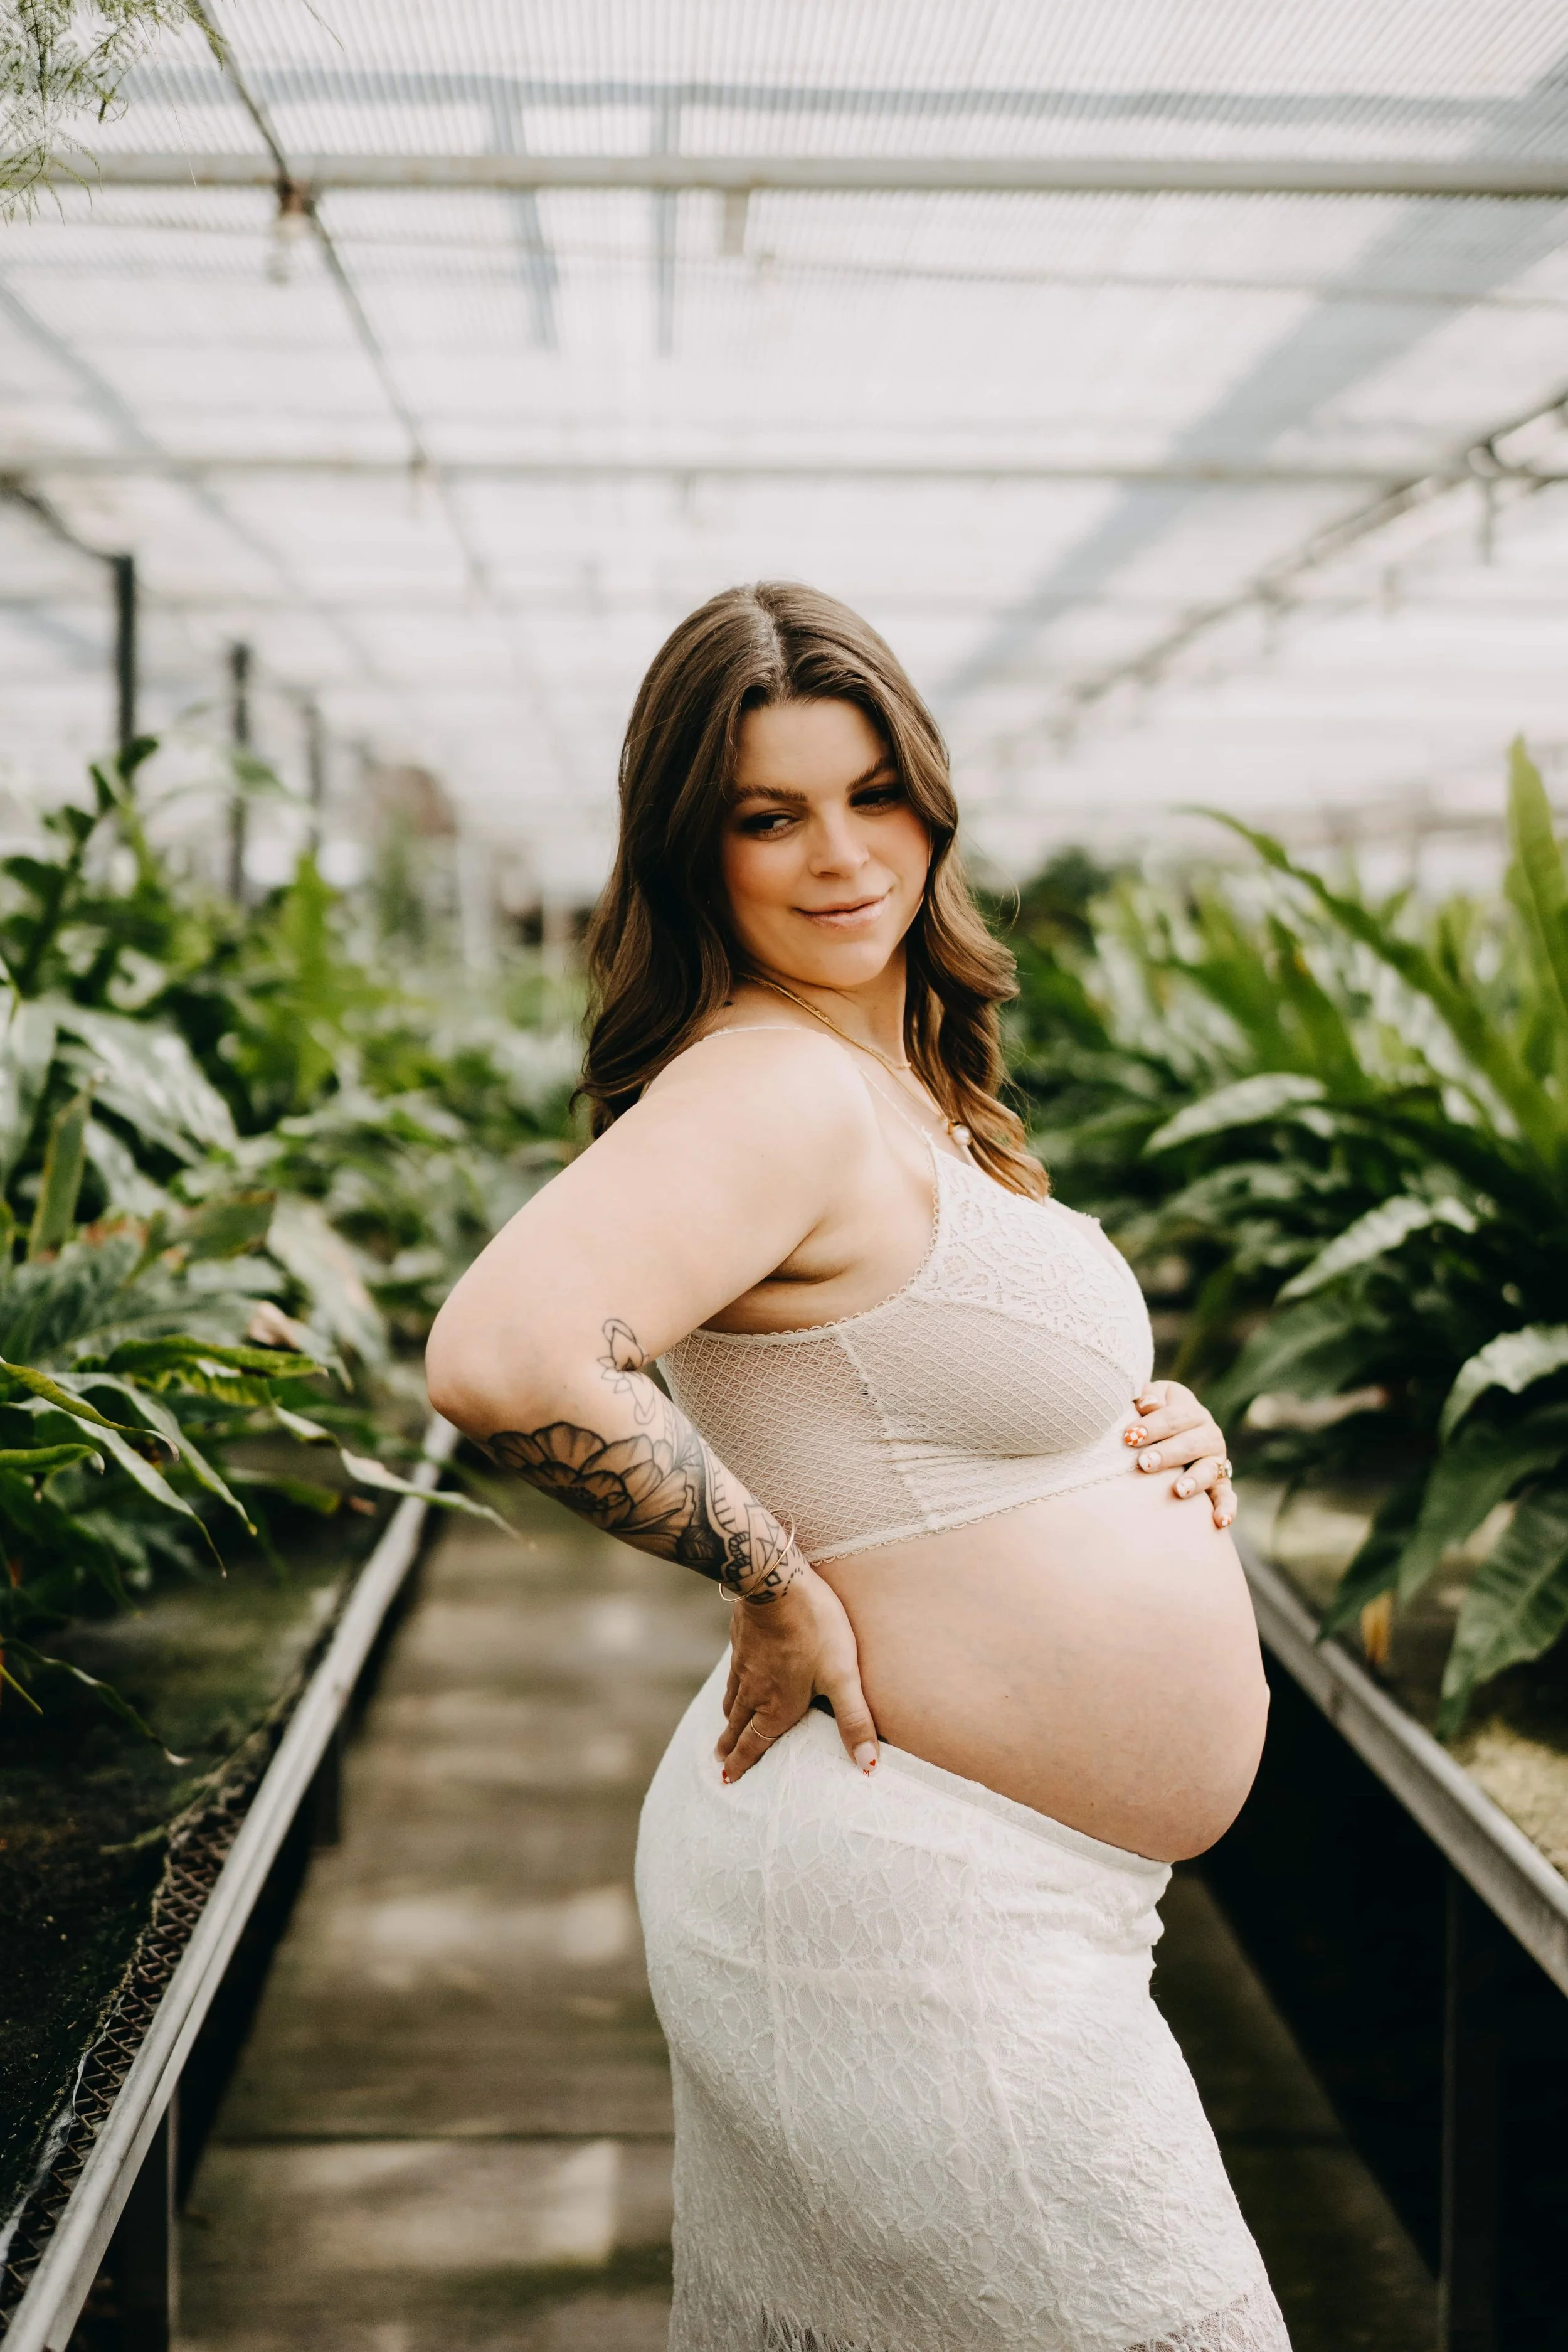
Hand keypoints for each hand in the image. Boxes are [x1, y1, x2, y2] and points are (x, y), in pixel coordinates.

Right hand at [715, 1561, 878, 1784]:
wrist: (775, 1581)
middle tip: (719, 1762)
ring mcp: (744, 1664)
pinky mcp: (741, 1640)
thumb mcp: (842, 1676)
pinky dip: (731, 1686)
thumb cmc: (814, 1629)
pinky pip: (732, 1672)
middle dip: (730, 1746)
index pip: (756, 1743)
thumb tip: (867, 1767)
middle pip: (738, 1725)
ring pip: (732, 1698)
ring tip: (725, 1726)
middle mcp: (755, 1690)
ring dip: (728, 1718)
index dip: (742, 1763)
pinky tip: (737, 1676)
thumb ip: (854, 1721)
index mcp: (777, 1706)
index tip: (727, 1779)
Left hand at [1123, 1378, 1234, 1528]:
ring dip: (1194, 1480)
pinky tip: (1220, 1522)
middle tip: (1145, 1462)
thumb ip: (1151, 1396)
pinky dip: (1227, 1508)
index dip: (1153, 1425)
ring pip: (1208, 1469)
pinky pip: (1227, 1496)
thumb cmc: (1154, 1413)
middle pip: (1191, 1443)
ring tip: (1178, 1490)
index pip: (1175, 1417)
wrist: (1173, 1431)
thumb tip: (1148, 1404)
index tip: (1129, 1436)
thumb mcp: (1155, 1397)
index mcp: (1192, 1412)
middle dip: (1168, 1453)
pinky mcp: (1220, 1483)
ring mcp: (1216, 1460)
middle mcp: (1209, 1435)